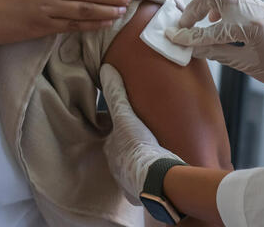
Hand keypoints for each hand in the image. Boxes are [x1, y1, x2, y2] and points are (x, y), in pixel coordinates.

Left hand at [99, 64, 182, 204]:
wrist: (159, 181)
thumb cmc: (140, 147)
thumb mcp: (126, 115)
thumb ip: (115, 93)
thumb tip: (104, 69)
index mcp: (111, 149)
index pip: (111, 133)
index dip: (118, 125)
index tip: (128, 119)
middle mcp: (115, 168)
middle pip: (121, 151)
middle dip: (128, 144)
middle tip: (141, 135)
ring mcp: (127, 183)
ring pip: (131, 167)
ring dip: (138, 160)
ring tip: (151, 151)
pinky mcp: (142, 195)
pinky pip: (143, 183)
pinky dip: (148, 176)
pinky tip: (157, 171)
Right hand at [168, 0, 263, 95]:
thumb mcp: (242, 64)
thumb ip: (214, 52)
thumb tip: (189, 46)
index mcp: (251, 27)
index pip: (211, 30)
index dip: (189, 36)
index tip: (173, 37)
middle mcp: (254, 9)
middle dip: (193, 9)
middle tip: (184, 24)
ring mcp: (258, 3)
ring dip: (205, 0)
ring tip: (198, 18)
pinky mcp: (259, 4)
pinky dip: (219, 2)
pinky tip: (216, 18)